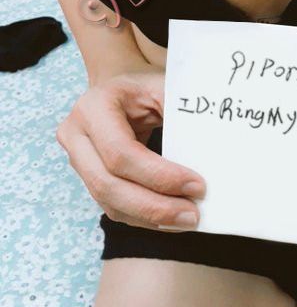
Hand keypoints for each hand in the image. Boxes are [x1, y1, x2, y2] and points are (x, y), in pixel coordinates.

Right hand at [56, 67, 205, 231]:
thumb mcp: (162, 86)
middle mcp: (76, 135)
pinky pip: (114, 208)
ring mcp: (77, 160)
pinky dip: (144, 218)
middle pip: (109, 184)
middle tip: (193, 215)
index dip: (159, 175)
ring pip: (109, 203)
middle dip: (154, 206)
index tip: (197, 186)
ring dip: (151, 218)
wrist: (120, 88)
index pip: (121, 152)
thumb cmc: (144, 86)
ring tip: (187, 220)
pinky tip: (171, 220)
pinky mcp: (88, 179)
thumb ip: (181, 111)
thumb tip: (212, 148)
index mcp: (93, 107)